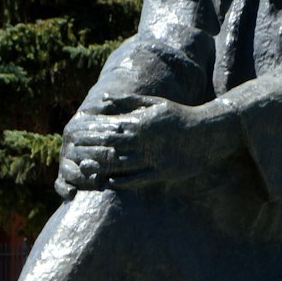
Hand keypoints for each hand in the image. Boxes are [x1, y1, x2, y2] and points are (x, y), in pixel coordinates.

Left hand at [55, 96, 237, 197]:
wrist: (207, 132)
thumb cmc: (178, 116)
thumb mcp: (154, 103)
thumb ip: (128, 101)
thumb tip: (103, 97)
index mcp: (141, 123)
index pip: (109, 129)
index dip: (91, 135)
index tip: (76, 137)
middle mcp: (145, 141)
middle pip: (111, 148)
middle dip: (92, 151)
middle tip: (74, 155)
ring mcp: (154, 158)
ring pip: (122, 165)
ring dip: (102, 167)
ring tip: (85, 169)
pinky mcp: (162, 172)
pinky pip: (137, 179)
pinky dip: (121, 181)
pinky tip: (108, 183)